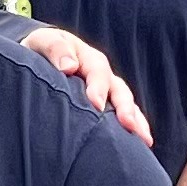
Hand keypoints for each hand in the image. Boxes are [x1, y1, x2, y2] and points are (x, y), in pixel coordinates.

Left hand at [18, 26, 150, 144]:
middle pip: (119, 90)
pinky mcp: (107, 106)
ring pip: (127, 104)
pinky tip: (142, 143)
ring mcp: (108, 91)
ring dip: (136, 121)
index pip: (97, 72)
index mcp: (88, 59)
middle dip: (125, 108)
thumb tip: (69, 66)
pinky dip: (135, 127)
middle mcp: (103, 75)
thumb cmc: (42, 50)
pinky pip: (125, 115)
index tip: (96, 105)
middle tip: (129, 125)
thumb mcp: (44, 42)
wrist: (42, 56)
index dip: (98, 87)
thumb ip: (55, 49)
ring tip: (144, 139)